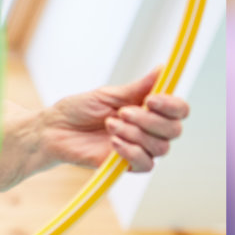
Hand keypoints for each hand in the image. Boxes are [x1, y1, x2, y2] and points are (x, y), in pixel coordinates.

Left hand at [39, 68, 189, 171]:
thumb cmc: (79, 109)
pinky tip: (113, 143)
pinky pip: (146, 164)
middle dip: (149, 121)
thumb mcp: (108, 94)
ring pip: (160, 147)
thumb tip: (163, 68)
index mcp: (149, 109)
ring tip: (109, 125)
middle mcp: (149, 130)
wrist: (55, 130)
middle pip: (174, 130)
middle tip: (121, 113)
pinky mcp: (127, 166)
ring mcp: (140, 148)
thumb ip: (138, 87)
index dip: (172, 105)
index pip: (179, 110)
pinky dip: (131, 151)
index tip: (151, 100)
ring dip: (135, 134)